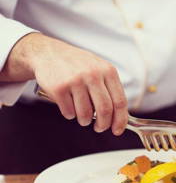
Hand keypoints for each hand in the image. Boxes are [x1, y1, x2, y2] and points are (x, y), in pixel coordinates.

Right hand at [3, 33, 127, 134]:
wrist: (48, 52)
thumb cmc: (77, 65)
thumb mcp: (99, 69)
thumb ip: (110, 89)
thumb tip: (119, 117)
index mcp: (108, 71)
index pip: (120, 102)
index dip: (120, 120)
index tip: (117, 130)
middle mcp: (93, 74)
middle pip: (105, 110)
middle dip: (103, 125)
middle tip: (99, 128)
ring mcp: (75, 80)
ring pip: (85, 114)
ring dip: (84, 121)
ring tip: (82, 116)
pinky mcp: (59, 88)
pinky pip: (69, 112)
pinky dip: (70, 114)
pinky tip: (68, 105)